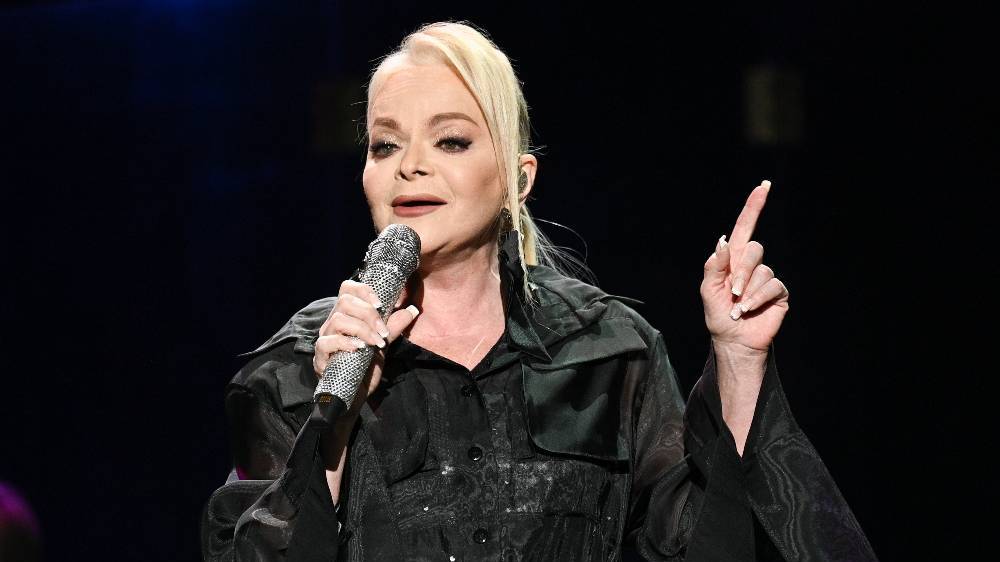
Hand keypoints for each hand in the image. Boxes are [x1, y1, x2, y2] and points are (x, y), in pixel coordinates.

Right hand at [313, 279, 419, 418]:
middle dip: (368, 313)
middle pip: (344, 301)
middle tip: (382, 331)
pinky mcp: (320, 357)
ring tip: (376, 343)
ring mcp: (325, 339)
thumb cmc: (365, 368)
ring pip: (338, 320)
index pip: (347, 289)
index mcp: (347, 316)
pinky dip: (345, 343)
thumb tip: (412, 309)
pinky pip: (327, 342)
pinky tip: (359, 349)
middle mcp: (333, 324)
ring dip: (362, 329)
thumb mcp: (382, 345)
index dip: (364, 290)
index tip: (381, 304)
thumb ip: (393, 327)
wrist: (355, 396)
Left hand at [701, 180, 789, 353]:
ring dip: (747, 291)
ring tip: (739, 307)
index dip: (753, 207)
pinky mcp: (778, 292)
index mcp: (732, 259)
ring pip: (762, 270)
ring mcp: (766, 278)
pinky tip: (749, 310)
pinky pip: (772, 286)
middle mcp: (751, 265)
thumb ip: (715, 265)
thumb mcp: (708, 290)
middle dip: (741, 272)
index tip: (763, 186)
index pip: (744, 227)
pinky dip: (757, 298)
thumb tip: (723, 241)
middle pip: (754, 249)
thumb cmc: (718, 315)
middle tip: (732, 293)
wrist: (733, 340)